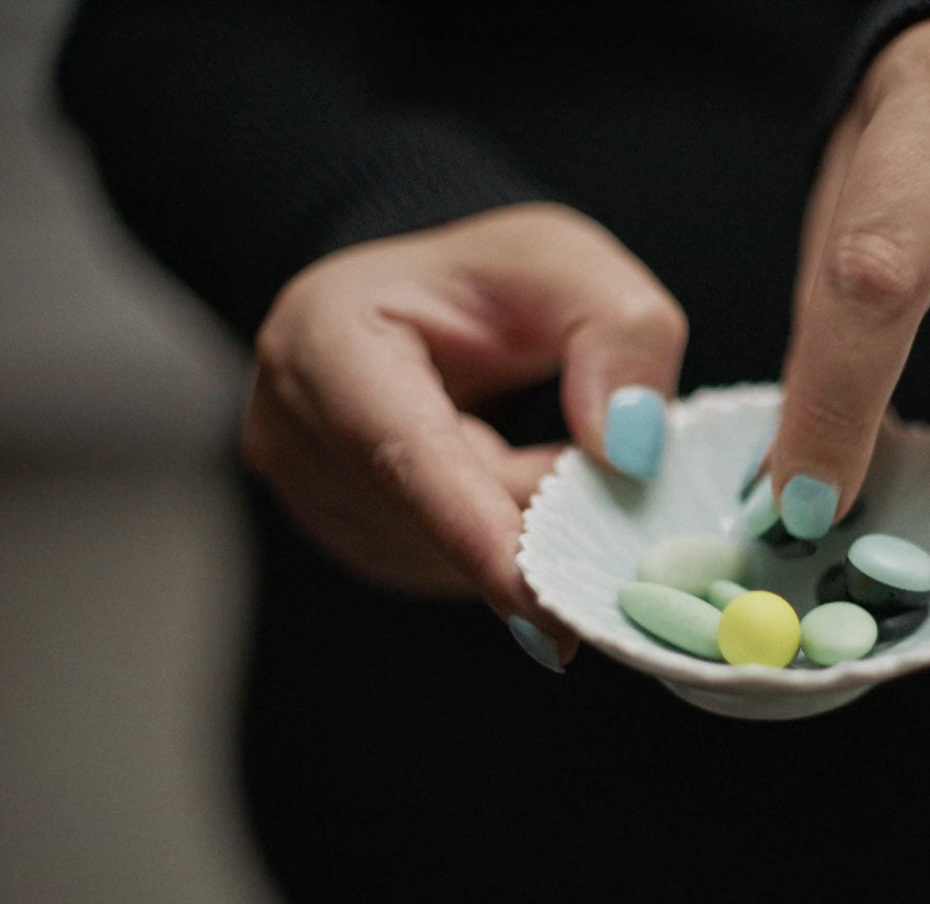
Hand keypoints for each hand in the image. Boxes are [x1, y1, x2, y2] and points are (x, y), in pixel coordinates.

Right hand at [244, 203, 687, 666]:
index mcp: (324, 340)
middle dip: (542, 518)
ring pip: (451, 558)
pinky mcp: (355, 539)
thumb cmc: (495, 278)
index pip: (404, 455)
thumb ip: (622, 336)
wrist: (434, 303)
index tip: (545, 606)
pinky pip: (450, 570)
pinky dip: (508, 546)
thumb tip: (627, 449)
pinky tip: (531, 502)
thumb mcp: (575, 265)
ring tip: (562, 464)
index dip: (479, 533)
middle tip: (620, 488)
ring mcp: (315, 497)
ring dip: (530, 532)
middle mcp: (294, 430)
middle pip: (439, 520)